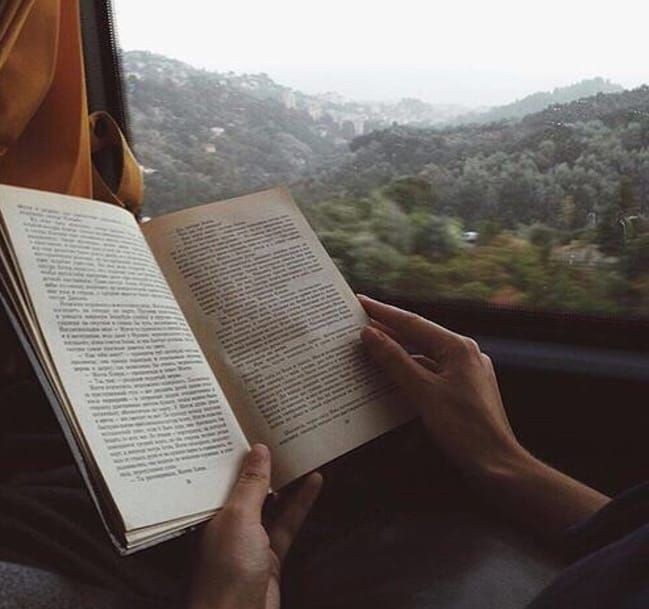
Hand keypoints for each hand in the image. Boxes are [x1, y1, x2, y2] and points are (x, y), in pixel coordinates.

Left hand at [189, 444, 321, 608]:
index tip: (252, 426)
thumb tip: (258, 450)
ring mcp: (251, 540)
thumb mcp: (239, 519)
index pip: (225, 474)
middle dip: (264, 464)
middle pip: (250, 487)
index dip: (239, 452)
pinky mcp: (271, 555)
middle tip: (280, 433)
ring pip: (272, 502)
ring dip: (287, 480)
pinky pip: (288, 522)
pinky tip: (313, 484)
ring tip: (301, 452)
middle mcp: (228, 523)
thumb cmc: (227, 572)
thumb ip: (251, 485)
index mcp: (211, 512)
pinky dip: (301, 503)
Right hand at [358, 295, 523, 478]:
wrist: (498, 466)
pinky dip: (410, 372)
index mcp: (458, 347)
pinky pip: (431, 373)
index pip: (412, 323)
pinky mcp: (464, 391)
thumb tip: (369, 334)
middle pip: (419, 337)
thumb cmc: (464, 429)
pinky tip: (392, 375)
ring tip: (369, 345)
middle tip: (359, 320)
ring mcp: (466, 373)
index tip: (359, 301)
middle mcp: (465, 354)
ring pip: (425, 356)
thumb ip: (394, 361)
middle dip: (388, 329)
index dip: (382, 312)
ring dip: (397, 352)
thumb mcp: (423, 392)